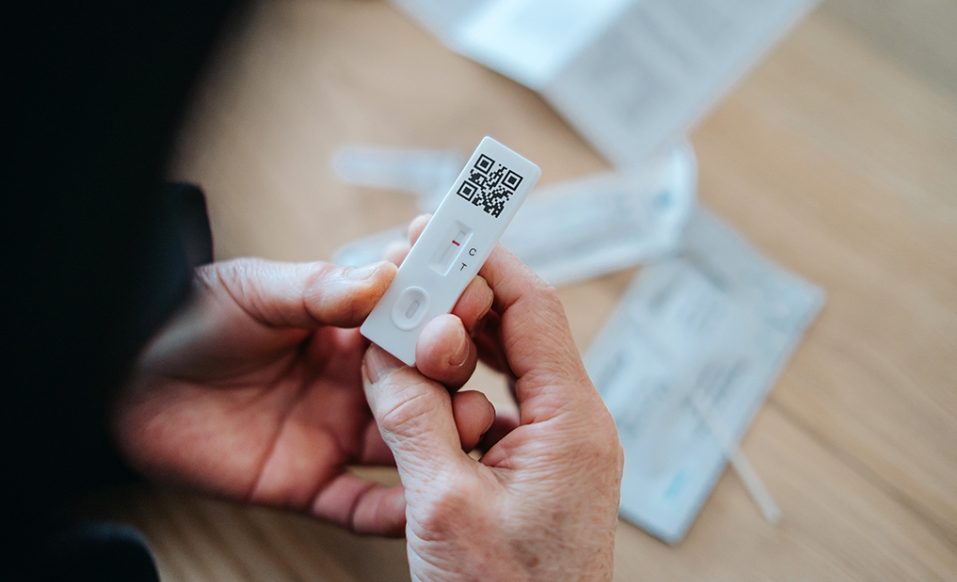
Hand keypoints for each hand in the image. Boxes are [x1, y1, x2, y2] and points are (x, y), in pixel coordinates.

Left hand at [113, 254, 492, 534]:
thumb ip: (318, 291)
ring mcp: (332, 434)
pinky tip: (421, 507)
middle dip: (451, 381)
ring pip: (405, 447)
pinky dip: (391, 513)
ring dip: (441, 445)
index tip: (474, 304)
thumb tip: (383, 276)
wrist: (120, 378)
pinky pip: (358, 506)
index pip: (412, 324)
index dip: (443, 315)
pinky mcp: (306, 483)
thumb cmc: (188, 318)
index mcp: (345, 331)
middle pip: (422, 388)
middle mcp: (350, 385)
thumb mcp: (256, 292)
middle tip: (469, 376)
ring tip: (471, 436)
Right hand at [363, 240, 623, 579]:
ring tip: (403, 338)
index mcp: (570, 423)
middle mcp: (574, 426)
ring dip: (454, 351)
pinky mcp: (537, 473)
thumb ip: (412, 417)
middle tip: (408, 278)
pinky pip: (496, 410)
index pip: (532, 308)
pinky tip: (420, 396)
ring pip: (505, 370)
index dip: (485, 262)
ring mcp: (558, 450)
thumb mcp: (443, 505)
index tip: (443, 230)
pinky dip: (457, 394)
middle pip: (520, 331)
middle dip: (461, 302)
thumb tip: (382, 353)